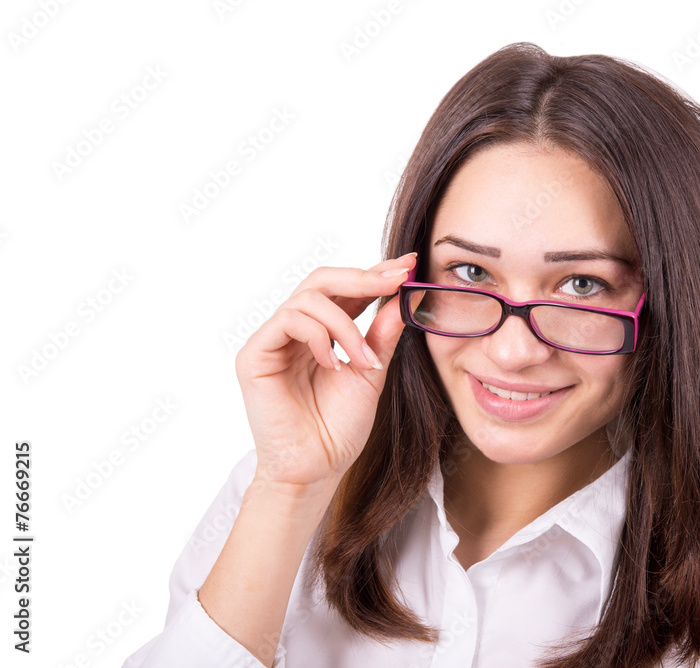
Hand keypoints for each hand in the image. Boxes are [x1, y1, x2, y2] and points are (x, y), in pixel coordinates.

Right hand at [233, 252, 415, 495]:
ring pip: (308, 298)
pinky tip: (334, 363)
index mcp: (322, 332)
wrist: (317, 470)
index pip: (345, 289)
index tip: (409, 264)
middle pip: (322, 279)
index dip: (375, 274)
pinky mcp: (255, 355)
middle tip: (396, 279)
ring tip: (364, 359)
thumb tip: (405, 295)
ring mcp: (272, 340)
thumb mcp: (372, 372)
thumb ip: (383, 333)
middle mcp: (294, 330)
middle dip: (363, 277)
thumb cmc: (339, 428)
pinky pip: (288, 320)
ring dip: (346, 324)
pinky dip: (319, 336)